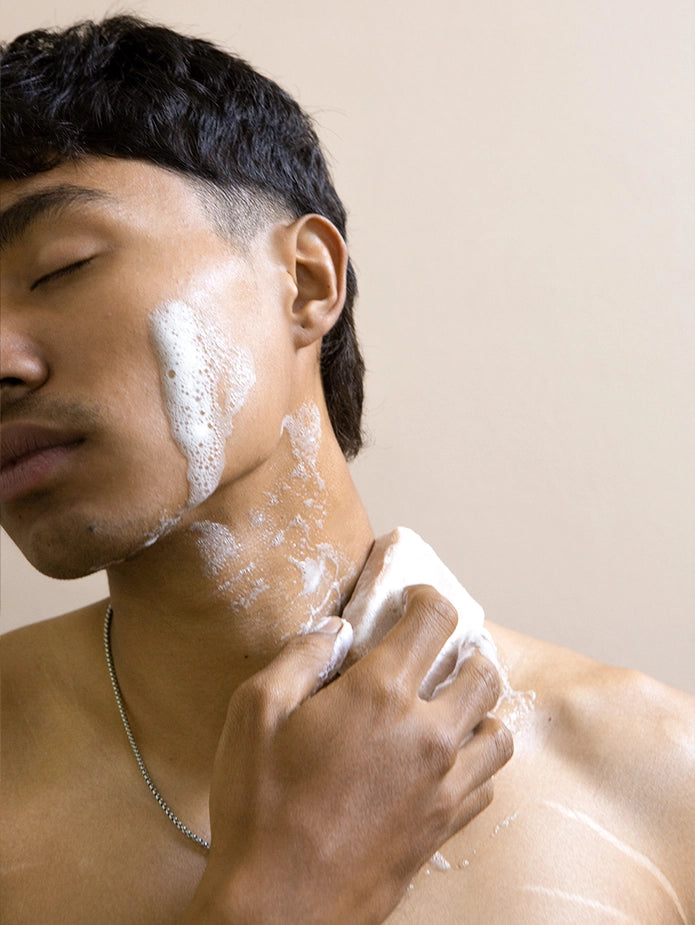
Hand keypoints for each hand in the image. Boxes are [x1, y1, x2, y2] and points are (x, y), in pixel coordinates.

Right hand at [182, 585, 511, 924]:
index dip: (427, 597)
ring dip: (481, 707)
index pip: (434, 621)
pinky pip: (487, 782)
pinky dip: (477, 761)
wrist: (280, 907)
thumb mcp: (254, 712)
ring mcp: (443, 784)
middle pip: (483, 672)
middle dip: (466, 650)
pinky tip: (447, 760)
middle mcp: (427, 733)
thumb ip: (300, 656)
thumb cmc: (261, 807)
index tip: (413, 600)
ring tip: (452, 705)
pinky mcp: (444, 826)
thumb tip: (335, 630)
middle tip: (441, 652)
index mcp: (380, 695)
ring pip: (498, 730)